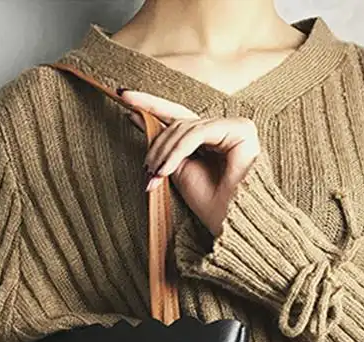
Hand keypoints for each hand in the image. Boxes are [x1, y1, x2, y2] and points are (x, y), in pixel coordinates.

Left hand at [118, 90, 261, 238]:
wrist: (232, 223)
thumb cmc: (209, 204)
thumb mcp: (177, 169)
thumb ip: (164, 145)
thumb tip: (138, 117)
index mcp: (209, 137)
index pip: (176, 115)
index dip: (149, 105)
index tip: (122, 96)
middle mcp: (223, 128)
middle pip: (179, 120)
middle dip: (155, 142)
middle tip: (145, 168)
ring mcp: (234, 126)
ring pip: (185, 128)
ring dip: (164, 153)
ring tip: (155, 175)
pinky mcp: (241, 129)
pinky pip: (197, 134)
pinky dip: (177, 152)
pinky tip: (165, 171)